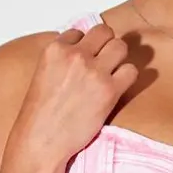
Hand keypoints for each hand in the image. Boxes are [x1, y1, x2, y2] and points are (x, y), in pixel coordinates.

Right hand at [14, 22, 137, 164]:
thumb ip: (62, 60)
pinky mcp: (109, 90)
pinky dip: (127, 77)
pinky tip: (118, 88)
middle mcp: (75, 56)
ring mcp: (94, 72)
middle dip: (105, 45)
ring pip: (120, 46)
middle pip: (104, 32)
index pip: (79, 33)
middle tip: (103, 63)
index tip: (83, 61)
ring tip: (112, 74)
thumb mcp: (44, 75)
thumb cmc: (40, 115)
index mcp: (55, 49)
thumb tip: (82, 53)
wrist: (42, 141)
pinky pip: (131, 71)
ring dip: (119, 59)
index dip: (84, 47)